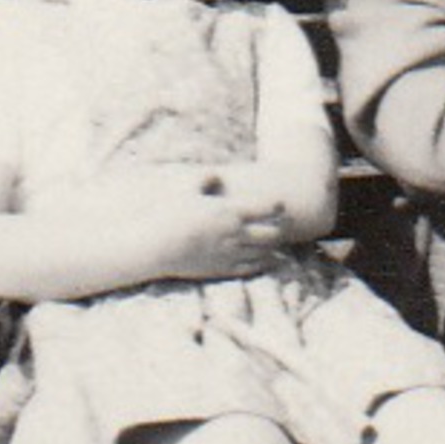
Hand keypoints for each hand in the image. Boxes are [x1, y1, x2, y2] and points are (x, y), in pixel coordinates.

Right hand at [165, 188, 286, 280]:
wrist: (157, 246)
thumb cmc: (170, 214)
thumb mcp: (187, 189)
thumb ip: (206, 179)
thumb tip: (217, 174)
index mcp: (230, 211)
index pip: (267, 208)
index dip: (278, 206)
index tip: (281, 204)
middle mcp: (235, 233)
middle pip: (272, 233)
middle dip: (282, 228)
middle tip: (286, 224)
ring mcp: (231, 253)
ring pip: (265, 252)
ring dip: (273, 247)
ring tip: (276, 241)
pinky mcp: (223, 269)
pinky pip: (252, 268)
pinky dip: (263, 263)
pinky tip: (267, 258)